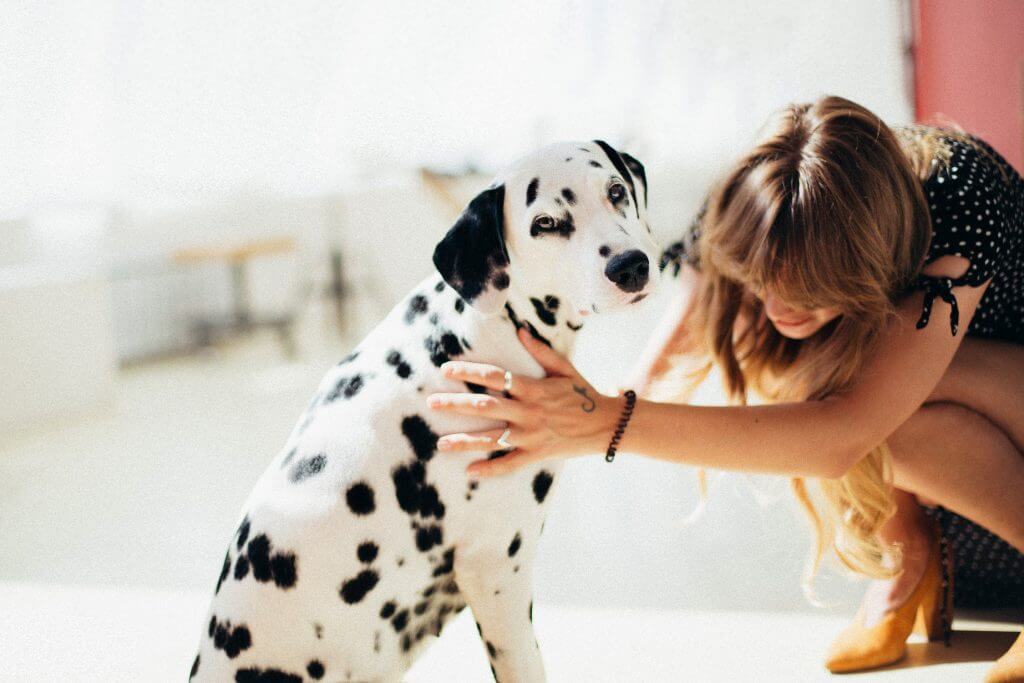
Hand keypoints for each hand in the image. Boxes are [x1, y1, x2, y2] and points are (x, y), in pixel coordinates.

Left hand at [427, 327, 621, 476]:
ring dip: (466, 441)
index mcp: (533, 388)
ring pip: (493, 438)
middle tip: (432, 403)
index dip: (469, 372)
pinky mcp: (537, 454)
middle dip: (457, 405)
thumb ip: (540, 351)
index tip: (446, 370)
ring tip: (441, 443)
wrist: (608, 424)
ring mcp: (532, 435)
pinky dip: (491, 469)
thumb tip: (519, 331)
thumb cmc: (584, 393)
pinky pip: (510, 463)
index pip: (495, 377)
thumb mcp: (564, 368)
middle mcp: (529, 411)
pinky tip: (471, 471)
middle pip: (486, 407)